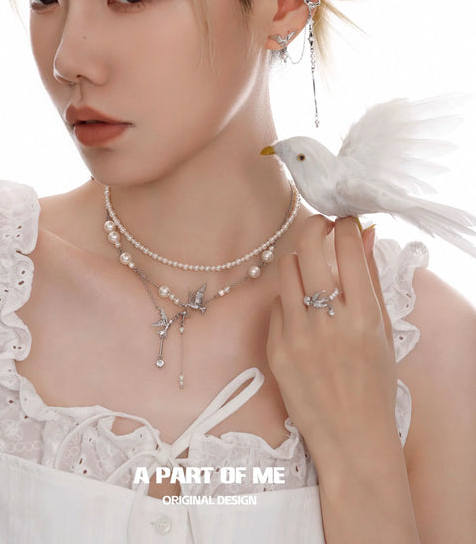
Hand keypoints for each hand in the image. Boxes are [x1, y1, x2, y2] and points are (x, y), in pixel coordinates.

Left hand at [267, 216, 398, 469]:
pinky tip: (301, 317)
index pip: (348, 249)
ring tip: (310, 274)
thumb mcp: (382, 330)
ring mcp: (297, 335)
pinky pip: (276, 305)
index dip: (346, 226)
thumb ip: (371, 279)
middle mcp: (327, 321)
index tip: (346, 222)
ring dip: (299, 262)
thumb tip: (364, 234)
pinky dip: (288, 302)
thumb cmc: (374, 382)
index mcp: (363, 316)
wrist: (350, 435)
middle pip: (309, 248)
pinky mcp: (275, 349)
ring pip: (286, 270)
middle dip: (315, 226)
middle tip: (321, 226)